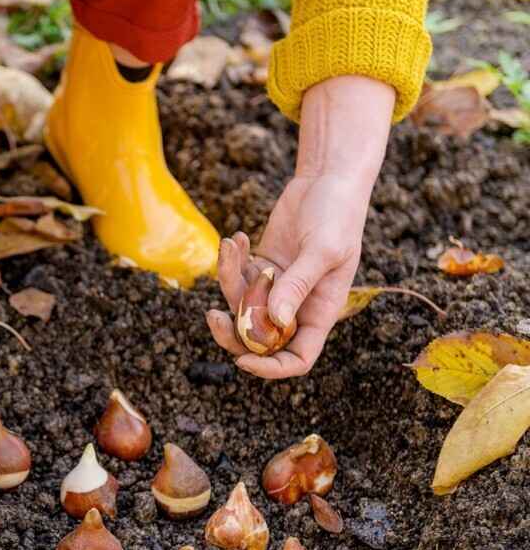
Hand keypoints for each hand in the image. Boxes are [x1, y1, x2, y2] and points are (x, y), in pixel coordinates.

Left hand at [206, 75, 395, 378]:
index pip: (297, 358)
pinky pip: (236, 278)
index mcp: (319, 313)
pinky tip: (236, 238)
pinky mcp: (260, 267)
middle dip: (232, 333)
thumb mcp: (323, 249)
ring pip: (240, 306)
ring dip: (228, 281)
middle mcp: (296, 306)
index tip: (243, 361)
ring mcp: (276, 288)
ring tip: (232, 246)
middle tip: (213, 316)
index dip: (271, 368)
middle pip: (259, 340)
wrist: (327, 181)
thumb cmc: (337, 214)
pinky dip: (230, 262)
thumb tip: (275, 319)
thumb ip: (298, 284)